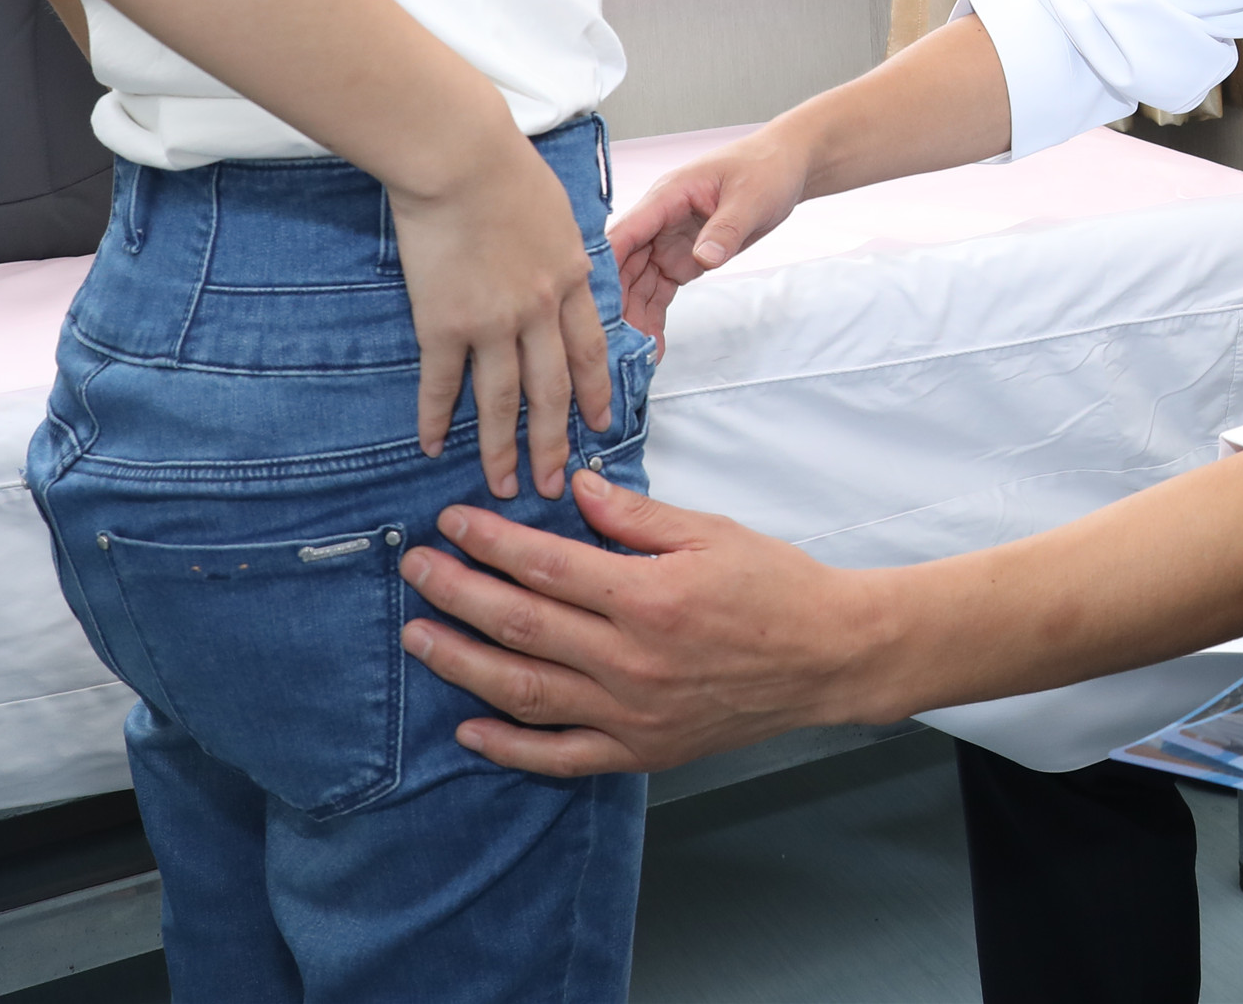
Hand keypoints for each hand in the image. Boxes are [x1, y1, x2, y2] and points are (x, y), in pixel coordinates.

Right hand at [389, 133, 615, 498]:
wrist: (461, 158)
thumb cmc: (507, 171)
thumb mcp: (556, 214)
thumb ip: (562, 255)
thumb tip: (566, 274)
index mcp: (569, 281)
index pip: (588, 353)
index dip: (593, 395)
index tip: (598, 427)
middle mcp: (538, 311)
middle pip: (550, 390)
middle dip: (554, 442)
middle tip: (553, 483)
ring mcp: (492, 323)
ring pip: (501, 401)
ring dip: (501, 449)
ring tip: (502, 485)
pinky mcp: (443, 323)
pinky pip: (441, 383)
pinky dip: (435, 417)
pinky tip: (431, 445)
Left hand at [400, 471, 879, 775]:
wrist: (828, 657)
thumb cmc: (777, 587)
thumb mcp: (713, 532)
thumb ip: (638, 517)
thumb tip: (576, 488)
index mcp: (650, 597)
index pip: (546, 565)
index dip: (490, 542)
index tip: (452, 523)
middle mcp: (632, 660)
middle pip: (520, 625)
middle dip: (457, 593)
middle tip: (414, 569)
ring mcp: (632, 712)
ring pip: (525, 691)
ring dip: (462, 663)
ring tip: (419, 637)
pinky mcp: (640, 749)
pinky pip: (560, 754)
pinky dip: (509, 746)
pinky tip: (470, 726)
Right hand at [606, 130, 808, 343]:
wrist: (784, 169)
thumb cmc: (765, 170)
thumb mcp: (751, 198)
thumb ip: (726, 229)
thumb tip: (705, 257)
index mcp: (666, 197)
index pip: (625, 233)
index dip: (605, 267)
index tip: (592, 302)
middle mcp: (657, 222)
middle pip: (623, 265)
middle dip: (614, 304)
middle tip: (611, 344)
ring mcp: (666, 242)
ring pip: (636, 284)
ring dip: (631, 317)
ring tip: (630, 356)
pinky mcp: (680, 259)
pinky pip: (658, 291)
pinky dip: (653, 317)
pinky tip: (650, 346)